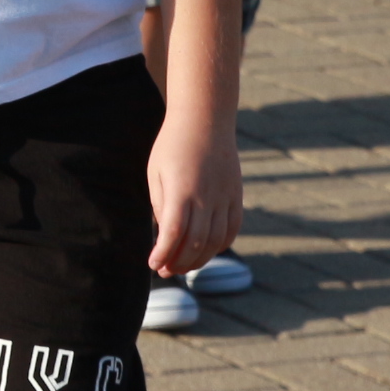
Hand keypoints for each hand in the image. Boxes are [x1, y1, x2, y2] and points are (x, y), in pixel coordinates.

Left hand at [145, 112, 242, 278]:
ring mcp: (225, 196)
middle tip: (164, 270)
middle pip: (196, 242)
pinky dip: (220, 245)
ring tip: (182, 264)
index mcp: (181, 189)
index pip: (173, 232)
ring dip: (199, 259)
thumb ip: (161, 205)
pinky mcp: (237, 195)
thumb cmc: (172, 145)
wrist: (205, 119)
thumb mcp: (156, 172)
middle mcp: (206, 196)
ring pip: (216, 241)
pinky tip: (206, 251)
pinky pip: (232, 229)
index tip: (152, 263)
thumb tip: (166, 236)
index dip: (163, 253)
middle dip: (178, 262)